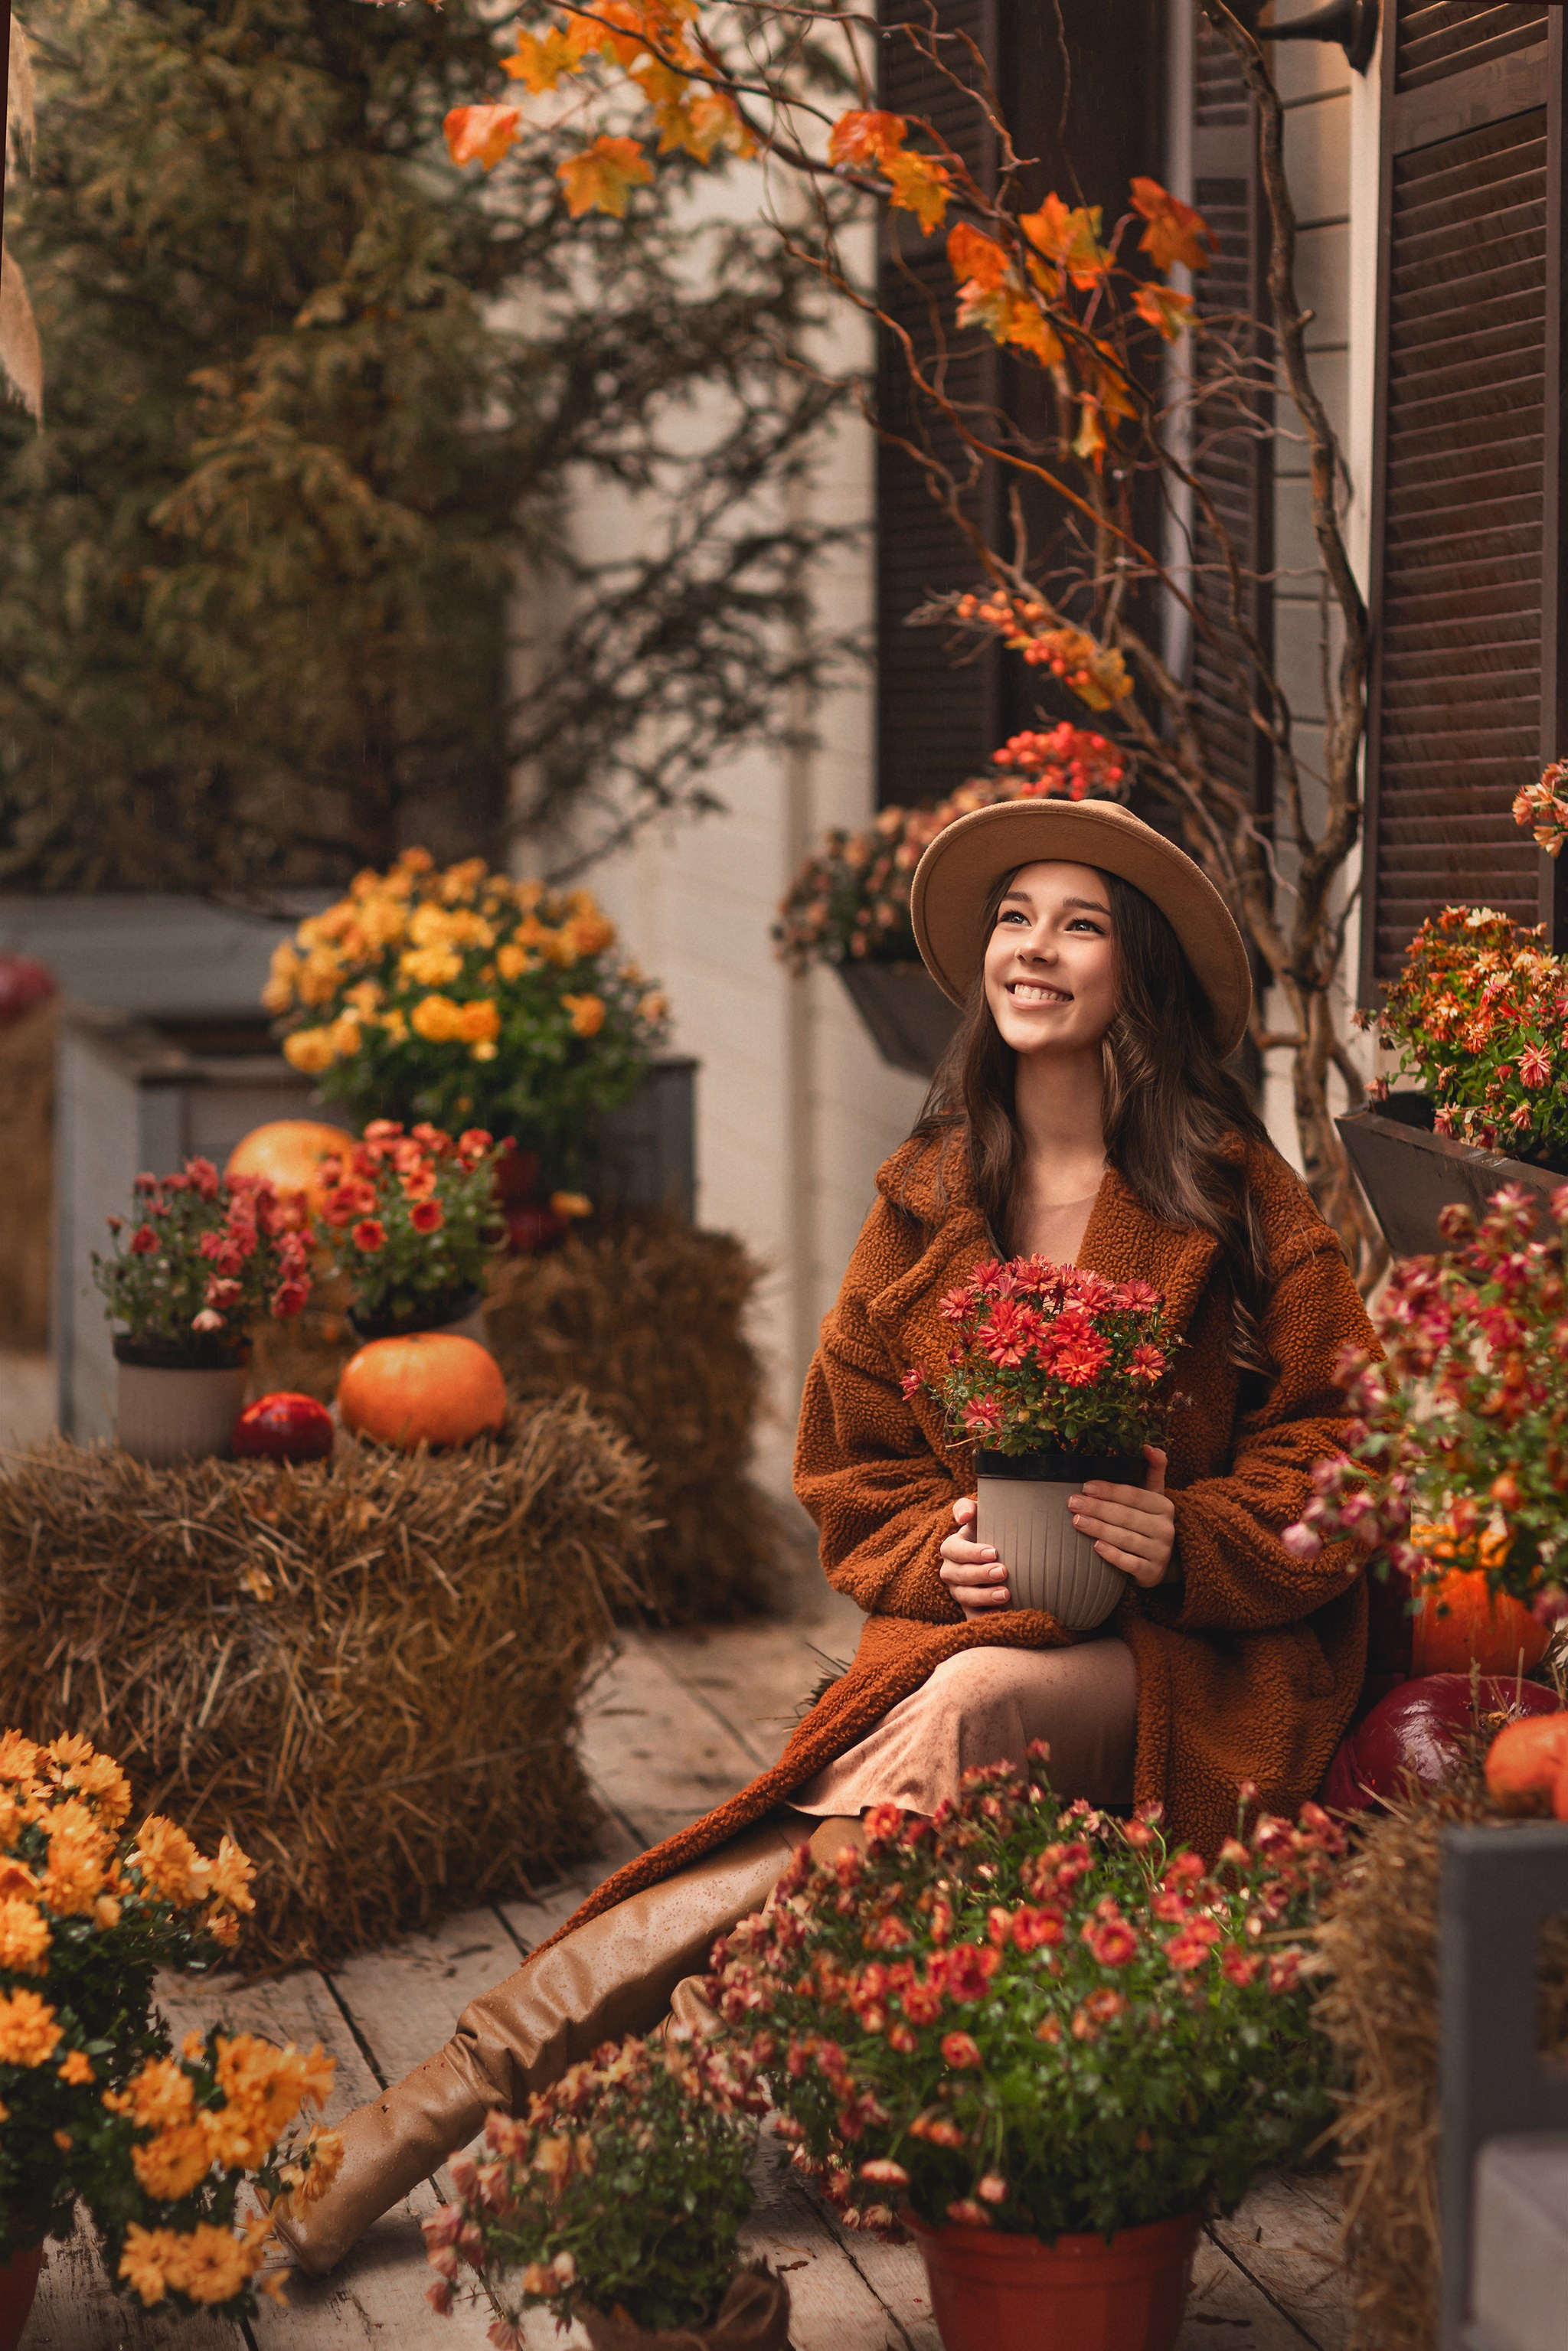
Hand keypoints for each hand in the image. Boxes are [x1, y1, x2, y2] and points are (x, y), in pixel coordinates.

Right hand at [938, 1496, 1011, 1616]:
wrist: (1002, 1555)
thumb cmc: (990, 1532)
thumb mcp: (980, 1516)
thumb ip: (968, 1508)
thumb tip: (963, 1516)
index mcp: (951, 1548)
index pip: (955, 1551)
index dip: (972, 1553)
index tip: (994, 1552)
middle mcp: (951, 1572)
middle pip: (959, 1576)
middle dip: (981, 1575)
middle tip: (1004, 1571)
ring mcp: (958, 1592)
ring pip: (965, 1597)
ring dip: (984, 1597)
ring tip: (1006, 1594)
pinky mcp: (969, 1609)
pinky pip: (972, 1617)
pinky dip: (984, 1618)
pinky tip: (1001, 1614)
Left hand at [1069, 1445, 1175, 1588]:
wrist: (1158, 1561)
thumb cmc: (1147, 1522)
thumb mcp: (1153, 1497)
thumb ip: (1153, 1470)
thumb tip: (1148, 1446)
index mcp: (1164, 1506)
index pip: (1134, 1495)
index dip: (1109, 1490)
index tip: (1085, 1486)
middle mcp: (1166, 1529)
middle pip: (1126, 1516)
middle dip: (1097, 1508)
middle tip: (1072, 1502)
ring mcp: (1160, 1552)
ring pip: (1126, 1538)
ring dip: (1099, 1529)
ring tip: (1077, 1521)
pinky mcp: (1152, 1573)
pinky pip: (1130, 1563)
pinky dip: (1113, 1555)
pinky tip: (1096, 1547)